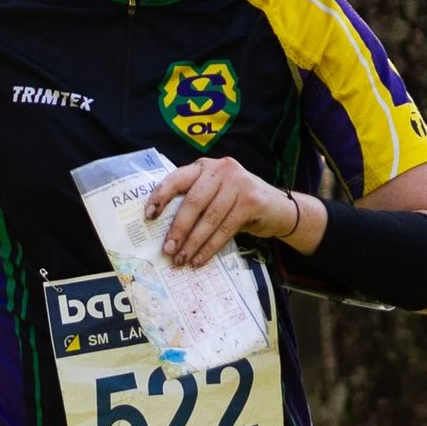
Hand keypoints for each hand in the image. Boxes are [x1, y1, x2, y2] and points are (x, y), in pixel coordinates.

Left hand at [145, 157, 313, 266]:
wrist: (278, 208)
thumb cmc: (237, 203)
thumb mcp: (215, 194)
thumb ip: (194, 201)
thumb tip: (164, 231)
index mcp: (205, 166)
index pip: (177, 178)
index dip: (160, 196)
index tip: (148, 215)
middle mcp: (221, 169)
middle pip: (193, 202)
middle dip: (178, 229)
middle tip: (167, 250)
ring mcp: (238, 183)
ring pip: (209, 218)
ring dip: (193, 243)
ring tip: (181, 259)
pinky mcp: (251, 201)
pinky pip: (225, 229)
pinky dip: (210, 247)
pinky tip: (200, 259)